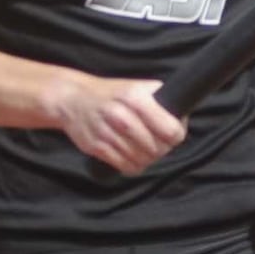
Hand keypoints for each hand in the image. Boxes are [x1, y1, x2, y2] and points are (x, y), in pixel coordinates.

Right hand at [55, 76, 186, 174]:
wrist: (73, 99)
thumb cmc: (111, 94)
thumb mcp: (137, 87)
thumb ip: (160, 99)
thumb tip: (182, 116)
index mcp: (135, 98)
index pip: (170, 130)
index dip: (176, 135)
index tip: (173, 135)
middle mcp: (122, 116)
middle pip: (158, 148)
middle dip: (163, 148)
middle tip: (159, 143)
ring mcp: (108, 133)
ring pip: (143, 160)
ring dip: (148, 158)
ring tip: (146, 150)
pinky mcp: (97, 148)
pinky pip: (126, 166)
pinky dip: (134, 165)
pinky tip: (134, 156)